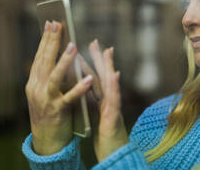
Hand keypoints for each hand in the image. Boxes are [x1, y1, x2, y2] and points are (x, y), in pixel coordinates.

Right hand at [25, 21, 92, 154]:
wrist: (46, 139)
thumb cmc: (50, 110)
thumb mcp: (45, 90)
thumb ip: (50, 73)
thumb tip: (58, 52)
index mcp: (34, 82)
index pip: (40, 56)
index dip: (46, 40)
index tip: (52, 23)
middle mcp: (37, 89)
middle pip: (45, 62)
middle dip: (52, 43)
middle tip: (59, 25)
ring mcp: (46, 100)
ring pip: (54, 77)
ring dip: (64, 61)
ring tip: (73, 46)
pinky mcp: (58, 111)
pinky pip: (70, 98)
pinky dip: (79, 88)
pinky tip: (89, 79)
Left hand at [88, 40, 128, 161]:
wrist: (115, 156)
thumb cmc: (107, 139)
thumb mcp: (98, 118)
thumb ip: (96, 104)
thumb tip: (87, 92)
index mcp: (102, 102)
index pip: (94, 80)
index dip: (89, 64)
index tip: (84, 50)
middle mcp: (109, 102)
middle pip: (103, 77)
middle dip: (99, 59)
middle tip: (95, 42)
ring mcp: (113, 108)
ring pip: (111, 84)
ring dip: (109, 67)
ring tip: (107, 51)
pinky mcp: (114, 118)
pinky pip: (114, 100)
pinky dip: (115, 86)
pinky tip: (115, 74)